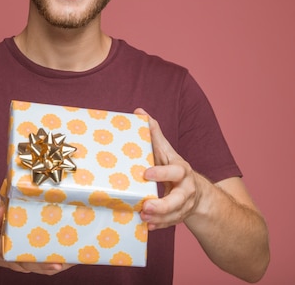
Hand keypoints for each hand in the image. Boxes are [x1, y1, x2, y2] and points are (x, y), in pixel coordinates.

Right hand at [0, 205, 72, 274]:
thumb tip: (2, 210)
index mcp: (7, 253)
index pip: (27, 260)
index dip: (43, 263)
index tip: (57, 262)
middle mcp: (18, 261)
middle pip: (40, 267)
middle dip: (58, 263)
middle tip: (75, 256)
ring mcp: (24, 263)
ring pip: (44, 268)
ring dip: (61, 263)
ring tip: (78, 255)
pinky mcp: (29, 261)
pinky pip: (44, 265)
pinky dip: (57, 262)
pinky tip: (70, 255)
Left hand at [134, 108, 202, 230]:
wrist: (196, 191)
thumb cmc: (173, 167)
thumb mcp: (166, 151)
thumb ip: (154, 134)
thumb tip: (139, 111)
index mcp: (182, 170)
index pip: (175, 171)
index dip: (161, 172)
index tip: (145, 174)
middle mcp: (186, 189)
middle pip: (179, 199)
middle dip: (163, 204)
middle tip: (146, 206)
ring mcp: (185, 205)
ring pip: (175, 214)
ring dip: (159, 217)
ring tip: (143, 216)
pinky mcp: (180, 216)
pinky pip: (171, 223)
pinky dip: (160, 225)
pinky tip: (148, 225)